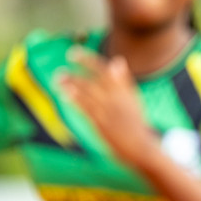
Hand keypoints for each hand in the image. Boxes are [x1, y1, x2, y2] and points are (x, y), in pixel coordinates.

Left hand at [57, 49, 159, 169]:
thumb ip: (124, 81)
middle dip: (75, 74)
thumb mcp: (133, 99)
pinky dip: (75, 99)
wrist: (141, 147)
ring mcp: (109, 111)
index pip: (103, 69)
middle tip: (60, 70)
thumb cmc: (136, 124)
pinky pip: (86, 108)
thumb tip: (118, 60)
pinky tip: (64, 94)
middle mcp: (116, 99)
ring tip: (58, 79)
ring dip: (71, 85)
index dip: (87, 60)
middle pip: (93, 80)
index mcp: (124, 91)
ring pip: (87, 93)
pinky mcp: (103, 124)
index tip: (73, 53)